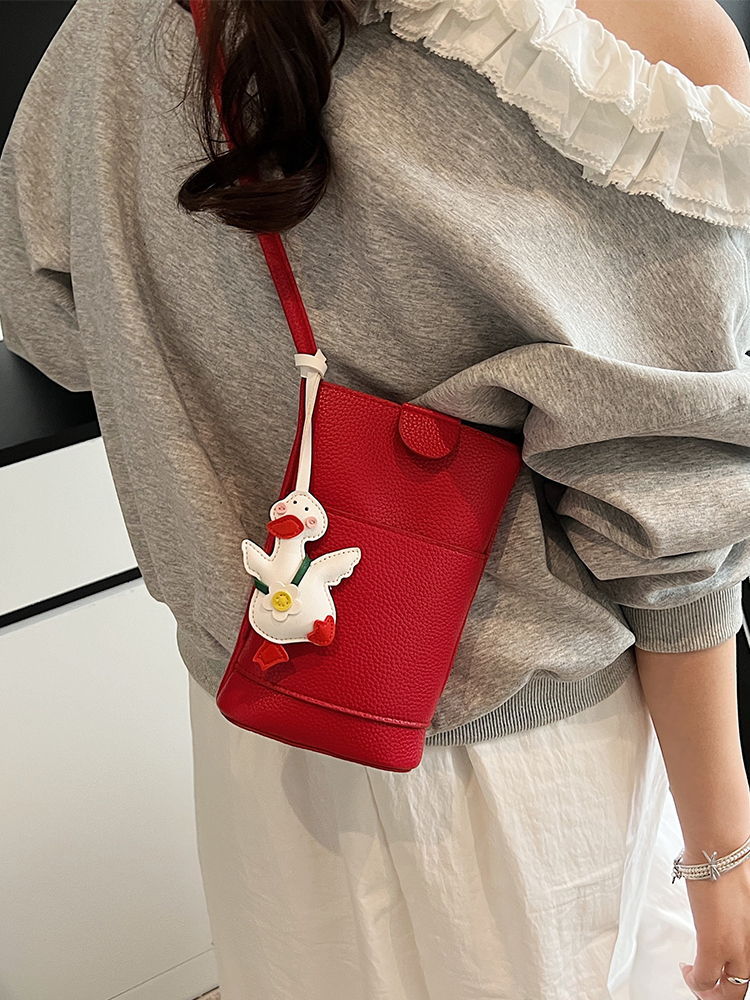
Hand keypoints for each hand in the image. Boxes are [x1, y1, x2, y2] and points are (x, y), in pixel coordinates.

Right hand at [680, 860, 749, 997]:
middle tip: (709, 987)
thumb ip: (740, 917)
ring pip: (726, 991)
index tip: (724, 973)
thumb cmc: (732, 863)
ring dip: (708, 990)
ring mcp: (737, 949)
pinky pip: (704, 977)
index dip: (736, 979)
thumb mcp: (744, 899)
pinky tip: (686, 969)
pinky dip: (694, 979)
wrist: (720, 854)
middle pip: (741, 990)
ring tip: (695, 979)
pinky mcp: (714, 945)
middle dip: (722, 994)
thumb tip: (730, 918)